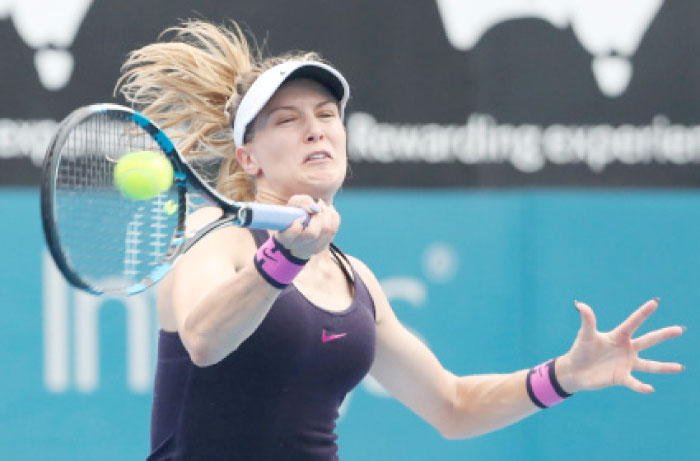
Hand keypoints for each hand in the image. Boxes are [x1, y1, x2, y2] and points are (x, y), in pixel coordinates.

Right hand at [274, 195, 339, 259]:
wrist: (301, 225)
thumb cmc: (295, 213)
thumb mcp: (294, 203)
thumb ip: (302, 202)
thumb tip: (316, 208)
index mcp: (286, 237)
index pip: (293, 233)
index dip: (298, 224)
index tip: (302, 216)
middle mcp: (298, 247)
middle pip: (313, 233)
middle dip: (317, 216)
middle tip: (317, 208)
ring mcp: (312, 249)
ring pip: (327, 231)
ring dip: (327, 214)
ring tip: (323, 207)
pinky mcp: (323, 246)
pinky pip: (334, 229)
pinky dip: (333, 216)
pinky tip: (328, 211)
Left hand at [556, 299, 684, 393]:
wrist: (575, 371)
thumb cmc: (581, 350)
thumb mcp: (585, 335)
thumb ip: (587, 321)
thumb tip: (580, 305)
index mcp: (618, 336)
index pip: (633, 323)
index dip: (643, 313)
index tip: (655, 302)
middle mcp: (626, 349)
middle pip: (648, 340)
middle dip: (663, 335)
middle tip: (680, 329)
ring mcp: (626, 363)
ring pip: (649, 365)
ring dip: (664, 367)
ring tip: (680, 367)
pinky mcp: (622, 377)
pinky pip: (634, 382)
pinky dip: (641, 386)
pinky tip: (650, 389)